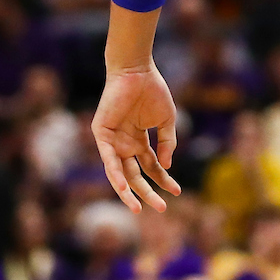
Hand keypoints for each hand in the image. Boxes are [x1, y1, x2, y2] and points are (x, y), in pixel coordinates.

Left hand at [91, 64, 181, 213]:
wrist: (137, 70)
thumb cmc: (152, 90)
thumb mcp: (166, 119)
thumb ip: (168, 142)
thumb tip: (167, 166)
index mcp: (139, 141)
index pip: (152, 166)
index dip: (164, 180)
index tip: (177, 192)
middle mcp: (125, 144)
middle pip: (135, 175)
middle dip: (148, 192)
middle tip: (161, 209)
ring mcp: (113, 141)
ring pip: (119, 173)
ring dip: (128, 192)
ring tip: (138, 208)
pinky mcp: (102, 135)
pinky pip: (107, 159)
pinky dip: (115, 174)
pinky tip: (123, 187)